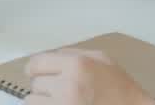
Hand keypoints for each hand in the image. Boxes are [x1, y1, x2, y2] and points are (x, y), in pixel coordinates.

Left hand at [25, 49, 154, 104]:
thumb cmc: (121, 89)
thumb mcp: (101, 59)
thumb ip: (73, 54)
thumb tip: (49, 57)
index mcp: (77, 65)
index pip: (36, 63)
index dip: (35, 68)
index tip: (36, 73)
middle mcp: (68, 85)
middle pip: (35, 83)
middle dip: (45, 86)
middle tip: (61, 90)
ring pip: (33, 101)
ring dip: (43, 101)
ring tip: (61, 100)